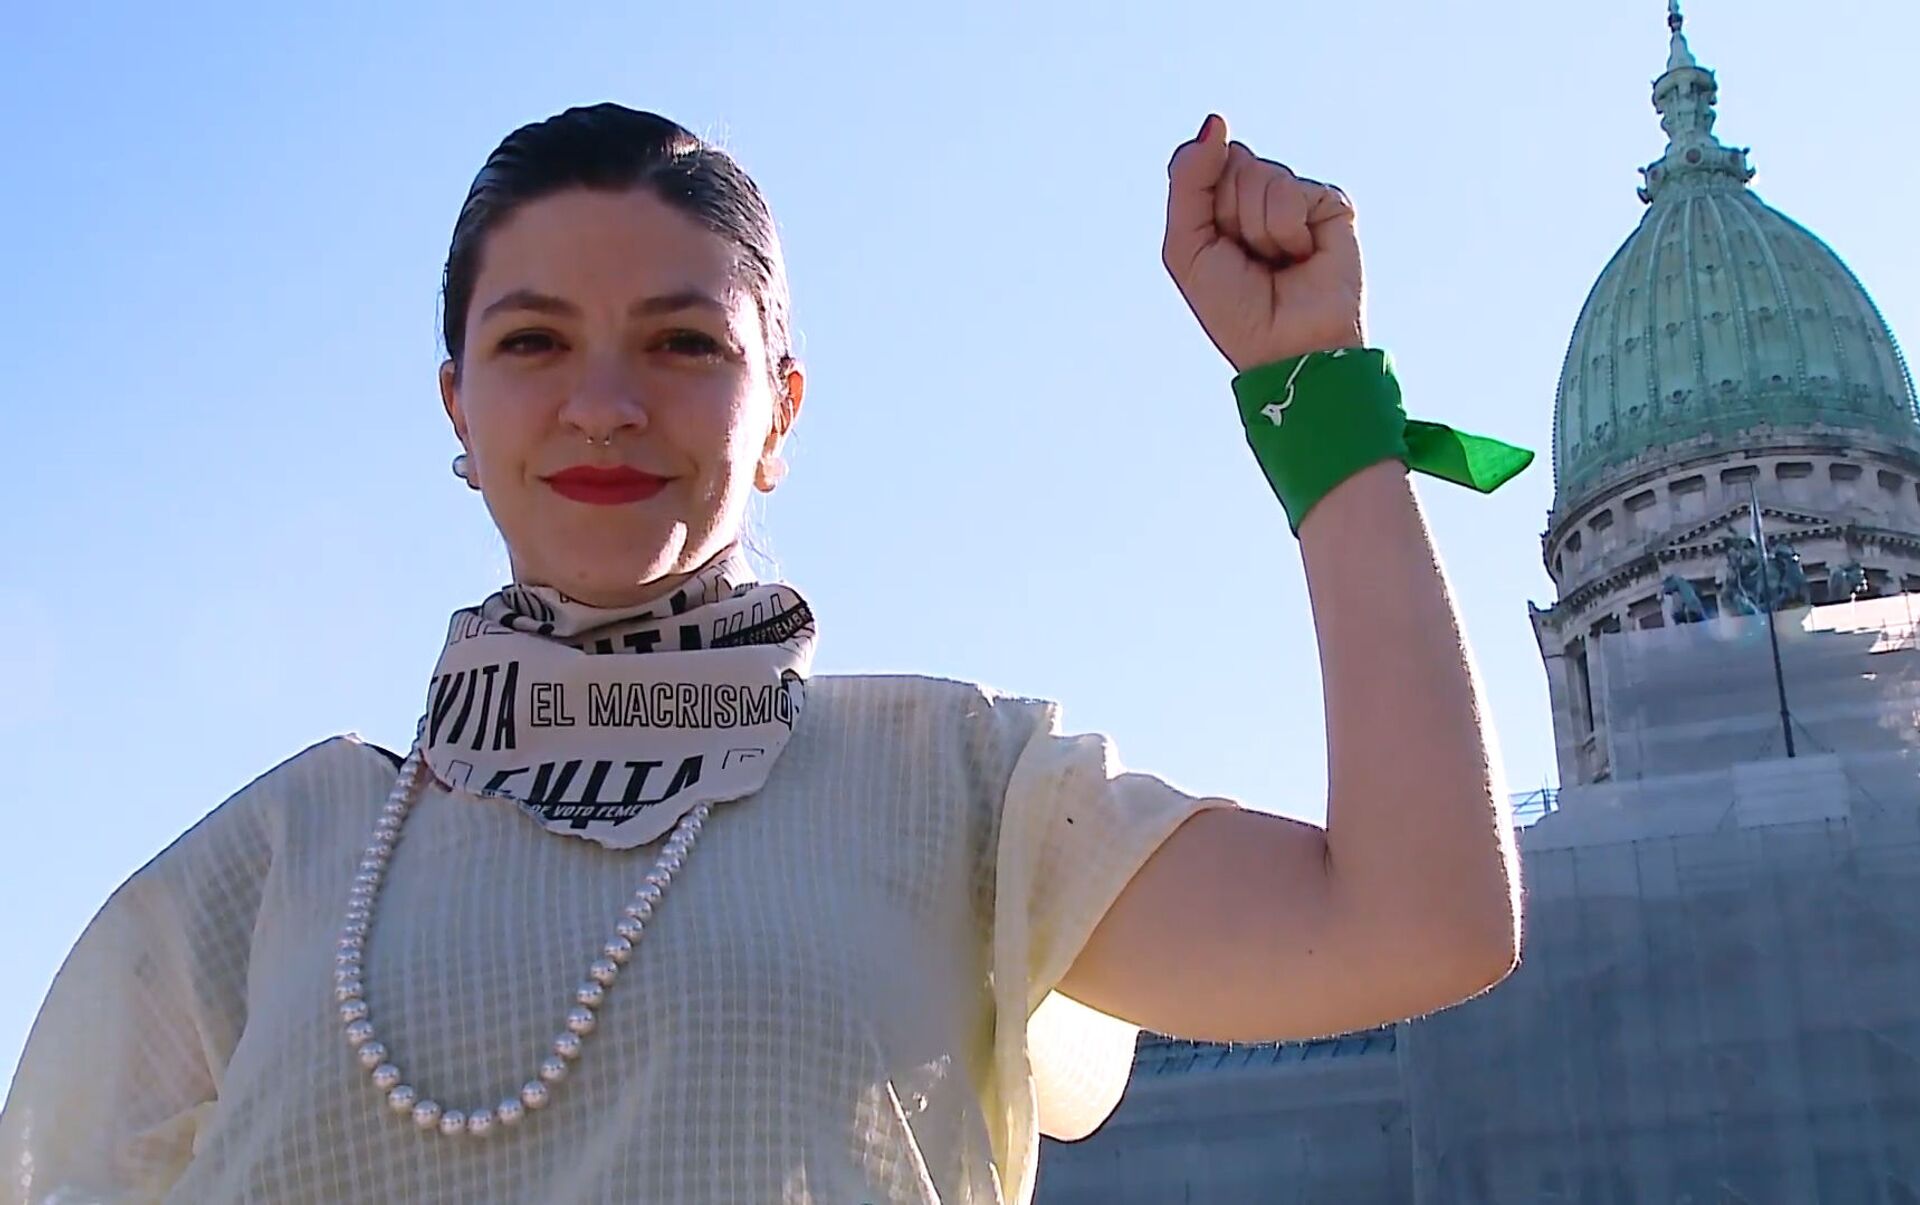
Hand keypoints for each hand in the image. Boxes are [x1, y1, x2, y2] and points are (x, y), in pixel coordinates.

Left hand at [1162, 115, 1366, 370]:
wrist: (1284, 347)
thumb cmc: (1233, 307)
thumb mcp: (1186, 246)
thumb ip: (1188, 180)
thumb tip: (1217, 121)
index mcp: (1222, 201)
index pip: (1201, 159)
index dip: (1201, 201)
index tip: (1214, 244)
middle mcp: (1260, 193)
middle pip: (1230, 161)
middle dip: (1228, 214)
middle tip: (1247, 257)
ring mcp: (1297, 197)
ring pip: (1260, 175)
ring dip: (1258, 228)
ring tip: (1275, 262)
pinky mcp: (1331, 204)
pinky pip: (1293, 191)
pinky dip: (1287, 230)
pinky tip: (1301, 256)